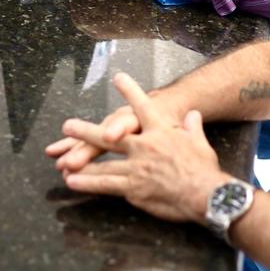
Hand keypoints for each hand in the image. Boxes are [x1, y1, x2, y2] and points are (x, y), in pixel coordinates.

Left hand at [59, 73, 229, 224]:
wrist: (207, 193)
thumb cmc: (204, 167)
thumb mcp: (199, 142)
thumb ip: (192, 126)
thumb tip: (193, 115)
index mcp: (160, 131)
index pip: (142, 105)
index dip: (129, 90)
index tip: (117, 77)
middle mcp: (143, 145)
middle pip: (108, 135)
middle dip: (85, 131)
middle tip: (67, 125)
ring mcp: (136, 167)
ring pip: (102, 163)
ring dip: (81, 160)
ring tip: (62, 161)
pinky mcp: (134, 188)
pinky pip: (106, 185)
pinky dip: (88, 183)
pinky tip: (73, 182)